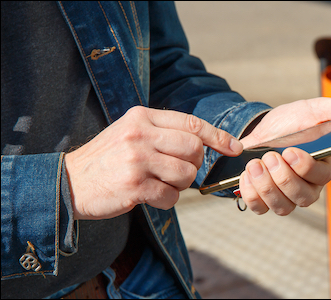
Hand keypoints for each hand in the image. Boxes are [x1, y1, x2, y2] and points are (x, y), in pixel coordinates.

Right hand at [64, 106, 242, 219]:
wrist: (68, 183)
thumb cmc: (108, 159)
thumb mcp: (131, 132)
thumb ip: (163, 132)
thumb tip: (205, 142)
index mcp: (141, 117)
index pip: (192, 123)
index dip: (218, 137)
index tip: (235, 148)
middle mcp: (140, 134)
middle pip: (194, 150)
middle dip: (193, 165)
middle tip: (175, 172)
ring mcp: (137, 160)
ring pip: (186, 175)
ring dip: (179, 185)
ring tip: (158, 184)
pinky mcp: (134, 186)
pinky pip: (171, 196)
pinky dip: (166, 201)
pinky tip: (149, 197)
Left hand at [238, 92, 330, 214]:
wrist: (263, 128)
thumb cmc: (294, 123)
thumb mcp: (318, 110)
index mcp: (324, 166)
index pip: (323, 177)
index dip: (306, 168)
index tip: (291, 151)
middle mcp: (308, 186)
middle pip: (302, 197)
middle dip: (283, 178)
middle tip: (270, 155)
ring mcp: (287, 196)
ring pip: (282, 207)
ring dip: (266, 187)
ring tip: (255, 164)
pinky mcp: (265, 200)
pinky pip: (259, 208)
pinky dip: (251, 194)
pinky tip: (247, 174)